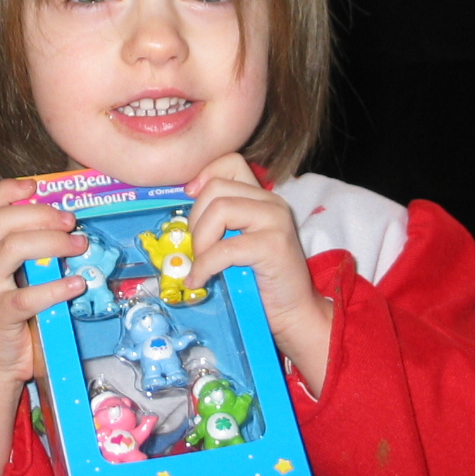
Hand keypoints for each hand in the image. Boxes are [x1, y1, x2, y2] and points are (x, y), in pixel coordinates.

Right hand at [0, 177, 86, 386]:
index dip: (8, 189)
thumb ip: (30, 255)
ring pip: (12, 248)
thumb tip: (68, 228)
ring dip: (52, 242)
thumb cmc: (9, 319)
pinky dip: (57, 287)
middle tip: (72, 222)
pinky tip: (77, 284)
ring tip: (79, 247)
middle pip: (3, 220)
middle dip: (42, 214)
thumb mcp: (13, 279)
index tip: (37, 185)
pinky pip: (28, 295)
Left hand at [184, 155, 331, 395]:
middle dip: (195, 220)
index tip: (190, 201)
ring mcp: (275, 221)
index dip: (204, 176)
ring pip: (219, 210)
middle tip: (196, 249)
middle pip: (216, 188)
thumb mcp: (237, 243)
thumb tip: (180, 218)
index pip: (230, 162)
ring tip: (200, 264)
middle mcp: (271, 202)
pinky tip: (200, 281)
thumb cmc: (261, 282)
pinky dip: (204, 266)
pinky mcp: (273, 245)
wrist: (294, 313)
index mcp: (262, 197)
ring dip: (200, 242)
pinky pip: (224, 248)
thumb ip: (221, 224)